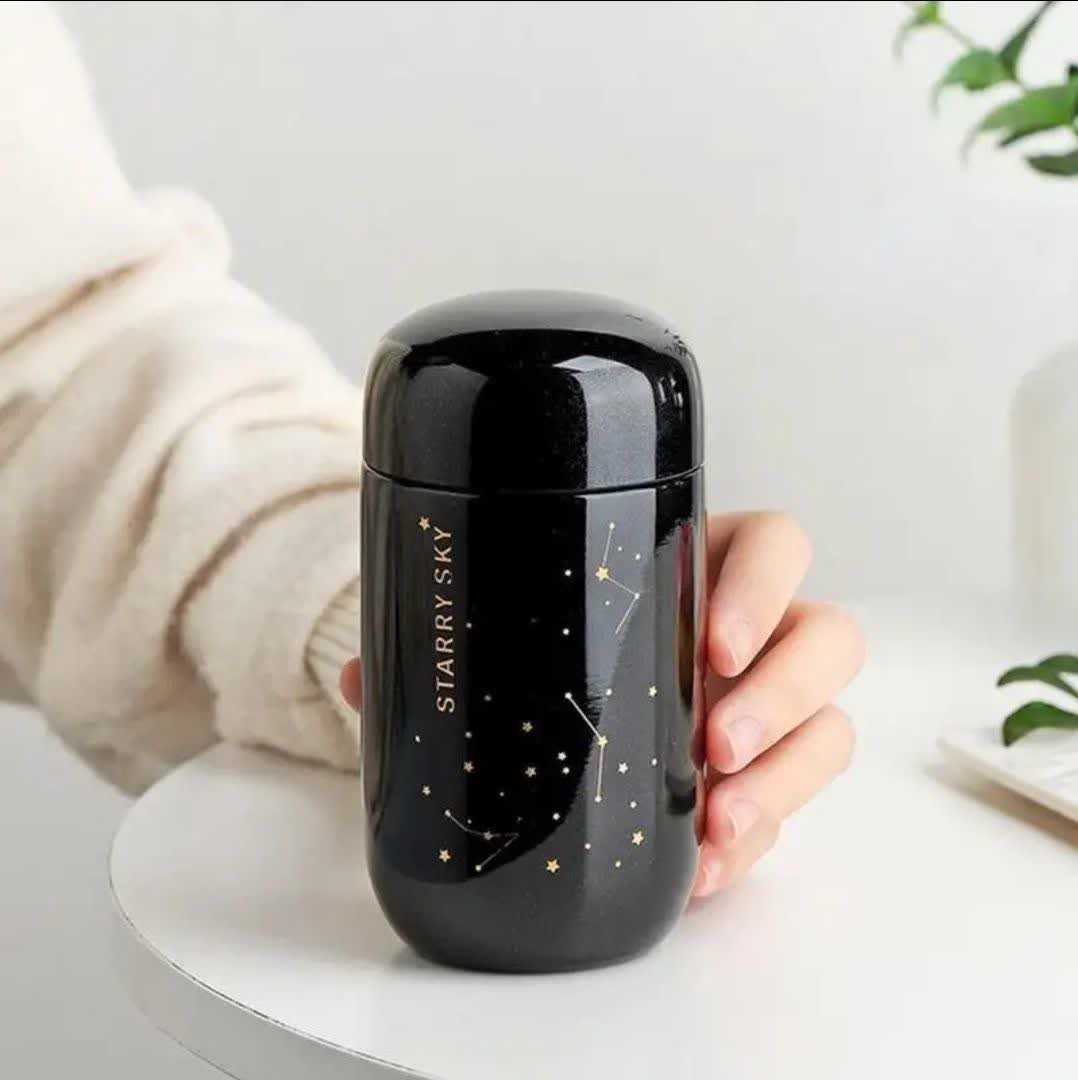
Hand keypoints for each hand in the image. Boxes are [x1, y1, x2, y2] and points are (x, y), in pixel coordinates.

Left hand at [339, 510, 862, 899]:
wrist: (579, 721)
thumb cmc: (563, 648)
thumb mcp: (518, 635)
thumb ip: (451, 645)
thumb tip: (364, 679)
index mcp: (704, 567)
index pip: (774, 547)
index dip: (763, 585)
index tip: (714, 639)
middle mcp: (754, 635)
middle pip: (826, 638)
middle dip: (783, 691)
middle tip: (714, 741)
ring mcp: (767, 709)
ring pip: (827, 725)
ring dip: (785, 776)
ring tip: (715, 819)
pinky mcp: (763, 782)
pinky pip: (787, 811)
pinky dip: (752, 842)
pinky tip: (699, 871)